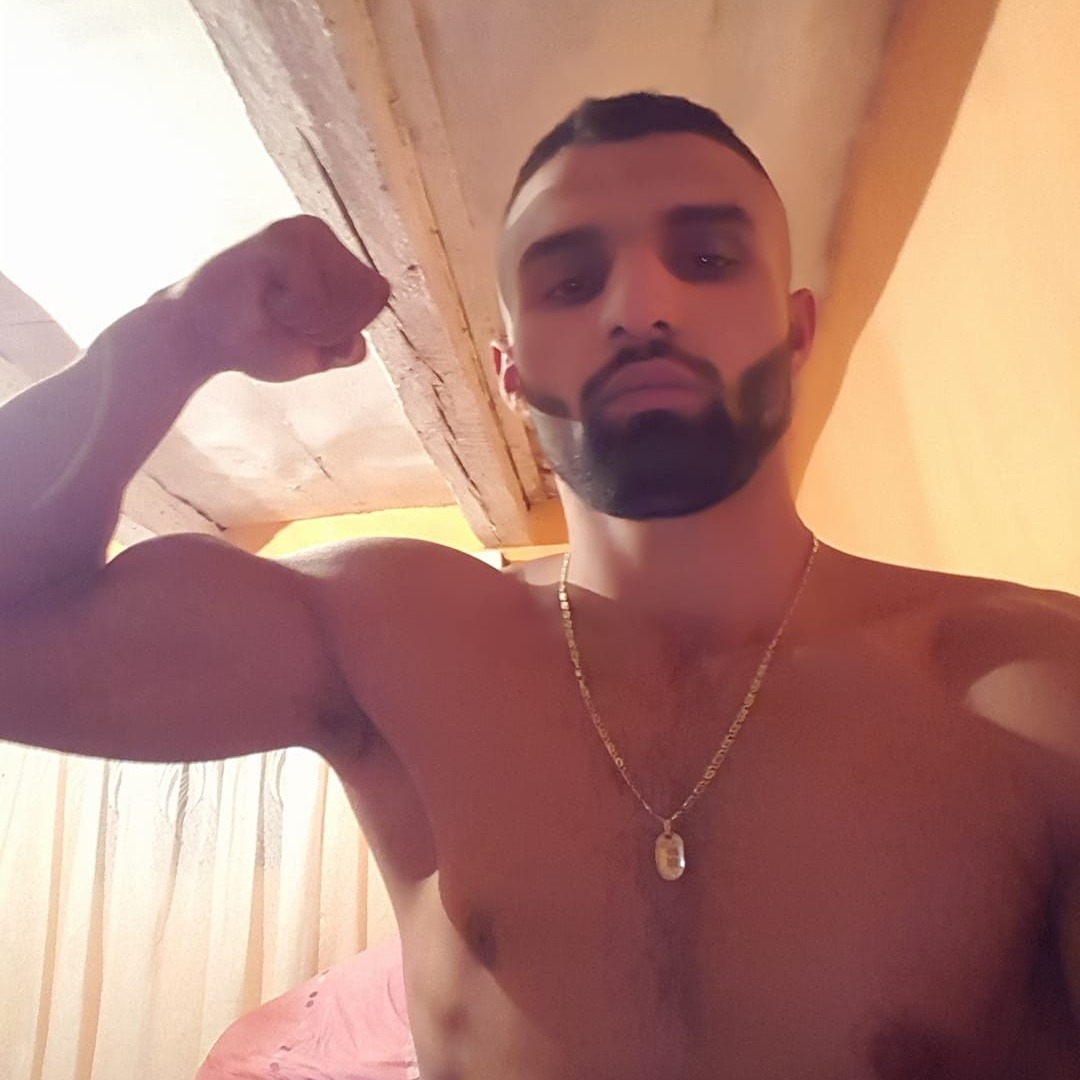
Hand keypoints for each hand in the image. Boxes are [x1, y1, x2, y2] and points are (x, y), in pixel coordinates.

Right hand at [158, 216, 390, 382]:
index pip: (378, 298)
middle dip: (329, 327)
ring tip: (273, 307)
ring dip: (309, 322)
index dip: (345, 327)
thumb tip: (359, 346)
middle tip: (284, 318)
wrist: (201, 339)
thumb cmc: (255, 341)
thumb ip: (346, 349)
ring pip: (343, 298)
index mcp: (335, 255)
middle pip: (366, 298)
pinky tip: (264, 298)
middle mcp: (322, 236)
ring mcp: (302, 232)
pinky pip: (315, 294)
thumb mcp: (314, 353)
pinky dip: (293, 311)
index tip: (303, 326)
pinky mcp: (281, 237)